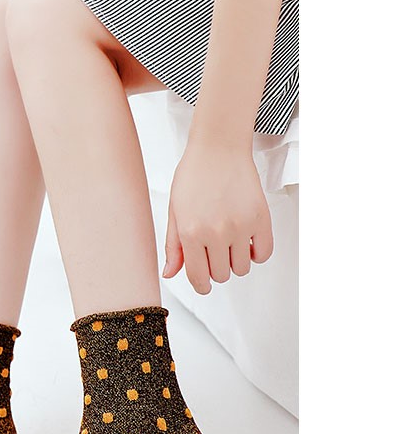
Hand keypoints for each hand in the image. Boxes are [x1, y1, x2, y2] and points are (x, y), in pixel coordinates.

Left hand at [163, 140, 273, 294]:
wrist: (218, 148)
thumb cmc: (194, 175)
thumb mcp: (175, 211)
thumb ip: (173, 246)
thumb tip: (170, 274)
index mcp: (191, 233)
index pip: (198, 276)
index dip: (200, 285)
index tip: (203, 285)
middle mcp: (217, 233)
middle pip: (221, 275)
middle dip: (216, 269)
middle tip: (213, 252)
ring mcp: (240, 227)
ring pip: (241, 268)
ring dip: (235, 262)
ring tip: (229, 244)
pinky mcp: (261, 219)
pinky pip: (263, 253)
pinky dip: (256, 254)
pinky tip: (246, 242)